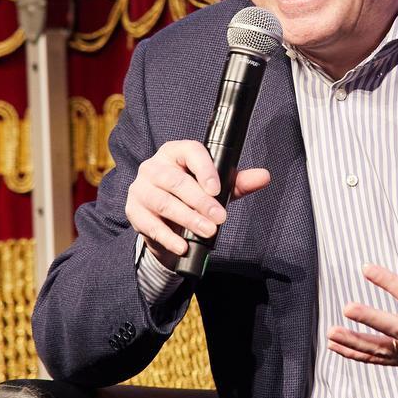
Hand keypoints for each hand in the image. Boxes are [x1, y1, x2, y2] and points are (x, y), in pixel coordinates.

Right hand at [125, 140, 269, 266]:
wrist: (164, 219)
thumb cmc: (191, 195)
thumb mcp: (216, 188)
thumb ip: (238, 182)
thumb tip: (264, 176)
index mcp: (176, 152)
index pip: (190, 152)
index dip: (204, 169)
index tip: (217, 189)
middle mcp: (154, 166)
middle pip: (176, 181)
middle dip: (200, 201)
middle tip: (220, 218)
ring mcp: (141, 188)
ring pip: (163, 202)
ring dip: (187, 219)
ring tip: (207, 232)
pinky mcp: (133, 211)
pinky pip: (150, 224)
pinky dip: (168, 237)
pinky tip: (183, 246)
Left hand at [327, 236, 397, 367]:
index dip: (389, 282)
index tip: (366, 268)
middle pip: (397, 330)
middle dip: (370, 319)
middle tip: (347, 307)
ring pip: (383, 351)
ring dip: (355, 342)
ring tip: (331, 332)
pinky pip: (379, 359)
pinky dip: (356, 354)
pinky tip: (335, 345)